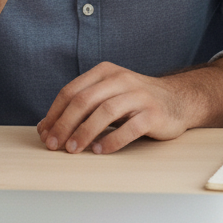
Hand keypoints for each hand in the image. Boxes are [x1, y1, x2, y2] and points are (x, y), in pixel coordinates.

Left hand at [37, 61, 188, 154]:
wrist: (177, 100)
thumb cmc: (135, 101)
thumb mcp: (108, 95)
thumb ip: (83, 107)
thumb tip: (48, 127)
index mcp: (105, 72)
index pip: (72, 91)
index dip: (55, 113)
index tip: (45, 133)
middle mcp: (121, 79)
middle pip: (85, 100)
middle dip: (65, 124)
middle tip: (55, 145)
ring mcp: (138, 95)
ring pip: (105, 111)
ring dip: (85, 132)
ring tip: (74, 150)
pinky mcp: (154, 113)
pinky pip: (131, 127)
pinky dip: (113, 140)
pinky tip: (100, 150)